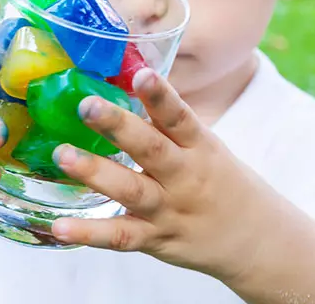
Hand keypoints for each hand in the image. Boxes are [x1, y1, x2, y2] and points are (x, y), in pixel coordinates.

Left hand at [50, 68, 278, 280]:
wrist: (256, 239)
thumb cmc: (220, 181)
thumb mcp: (205, 147)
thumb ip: (167, 124)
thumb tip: (124, 82)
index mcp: (199, 147)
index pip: (180, 116)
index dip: (161, 95)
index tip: (141, 74)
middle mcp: (185, 176)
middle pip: (151, 149)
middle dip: (117, 126)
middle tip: (86, 105)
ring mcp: (169, 210)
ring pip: (131, 191)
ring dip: (96, 172)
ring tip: (63, 155)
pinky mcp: (155, 239)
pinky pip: (120, 236)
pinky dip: (89, 233)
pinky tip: (59, 227)